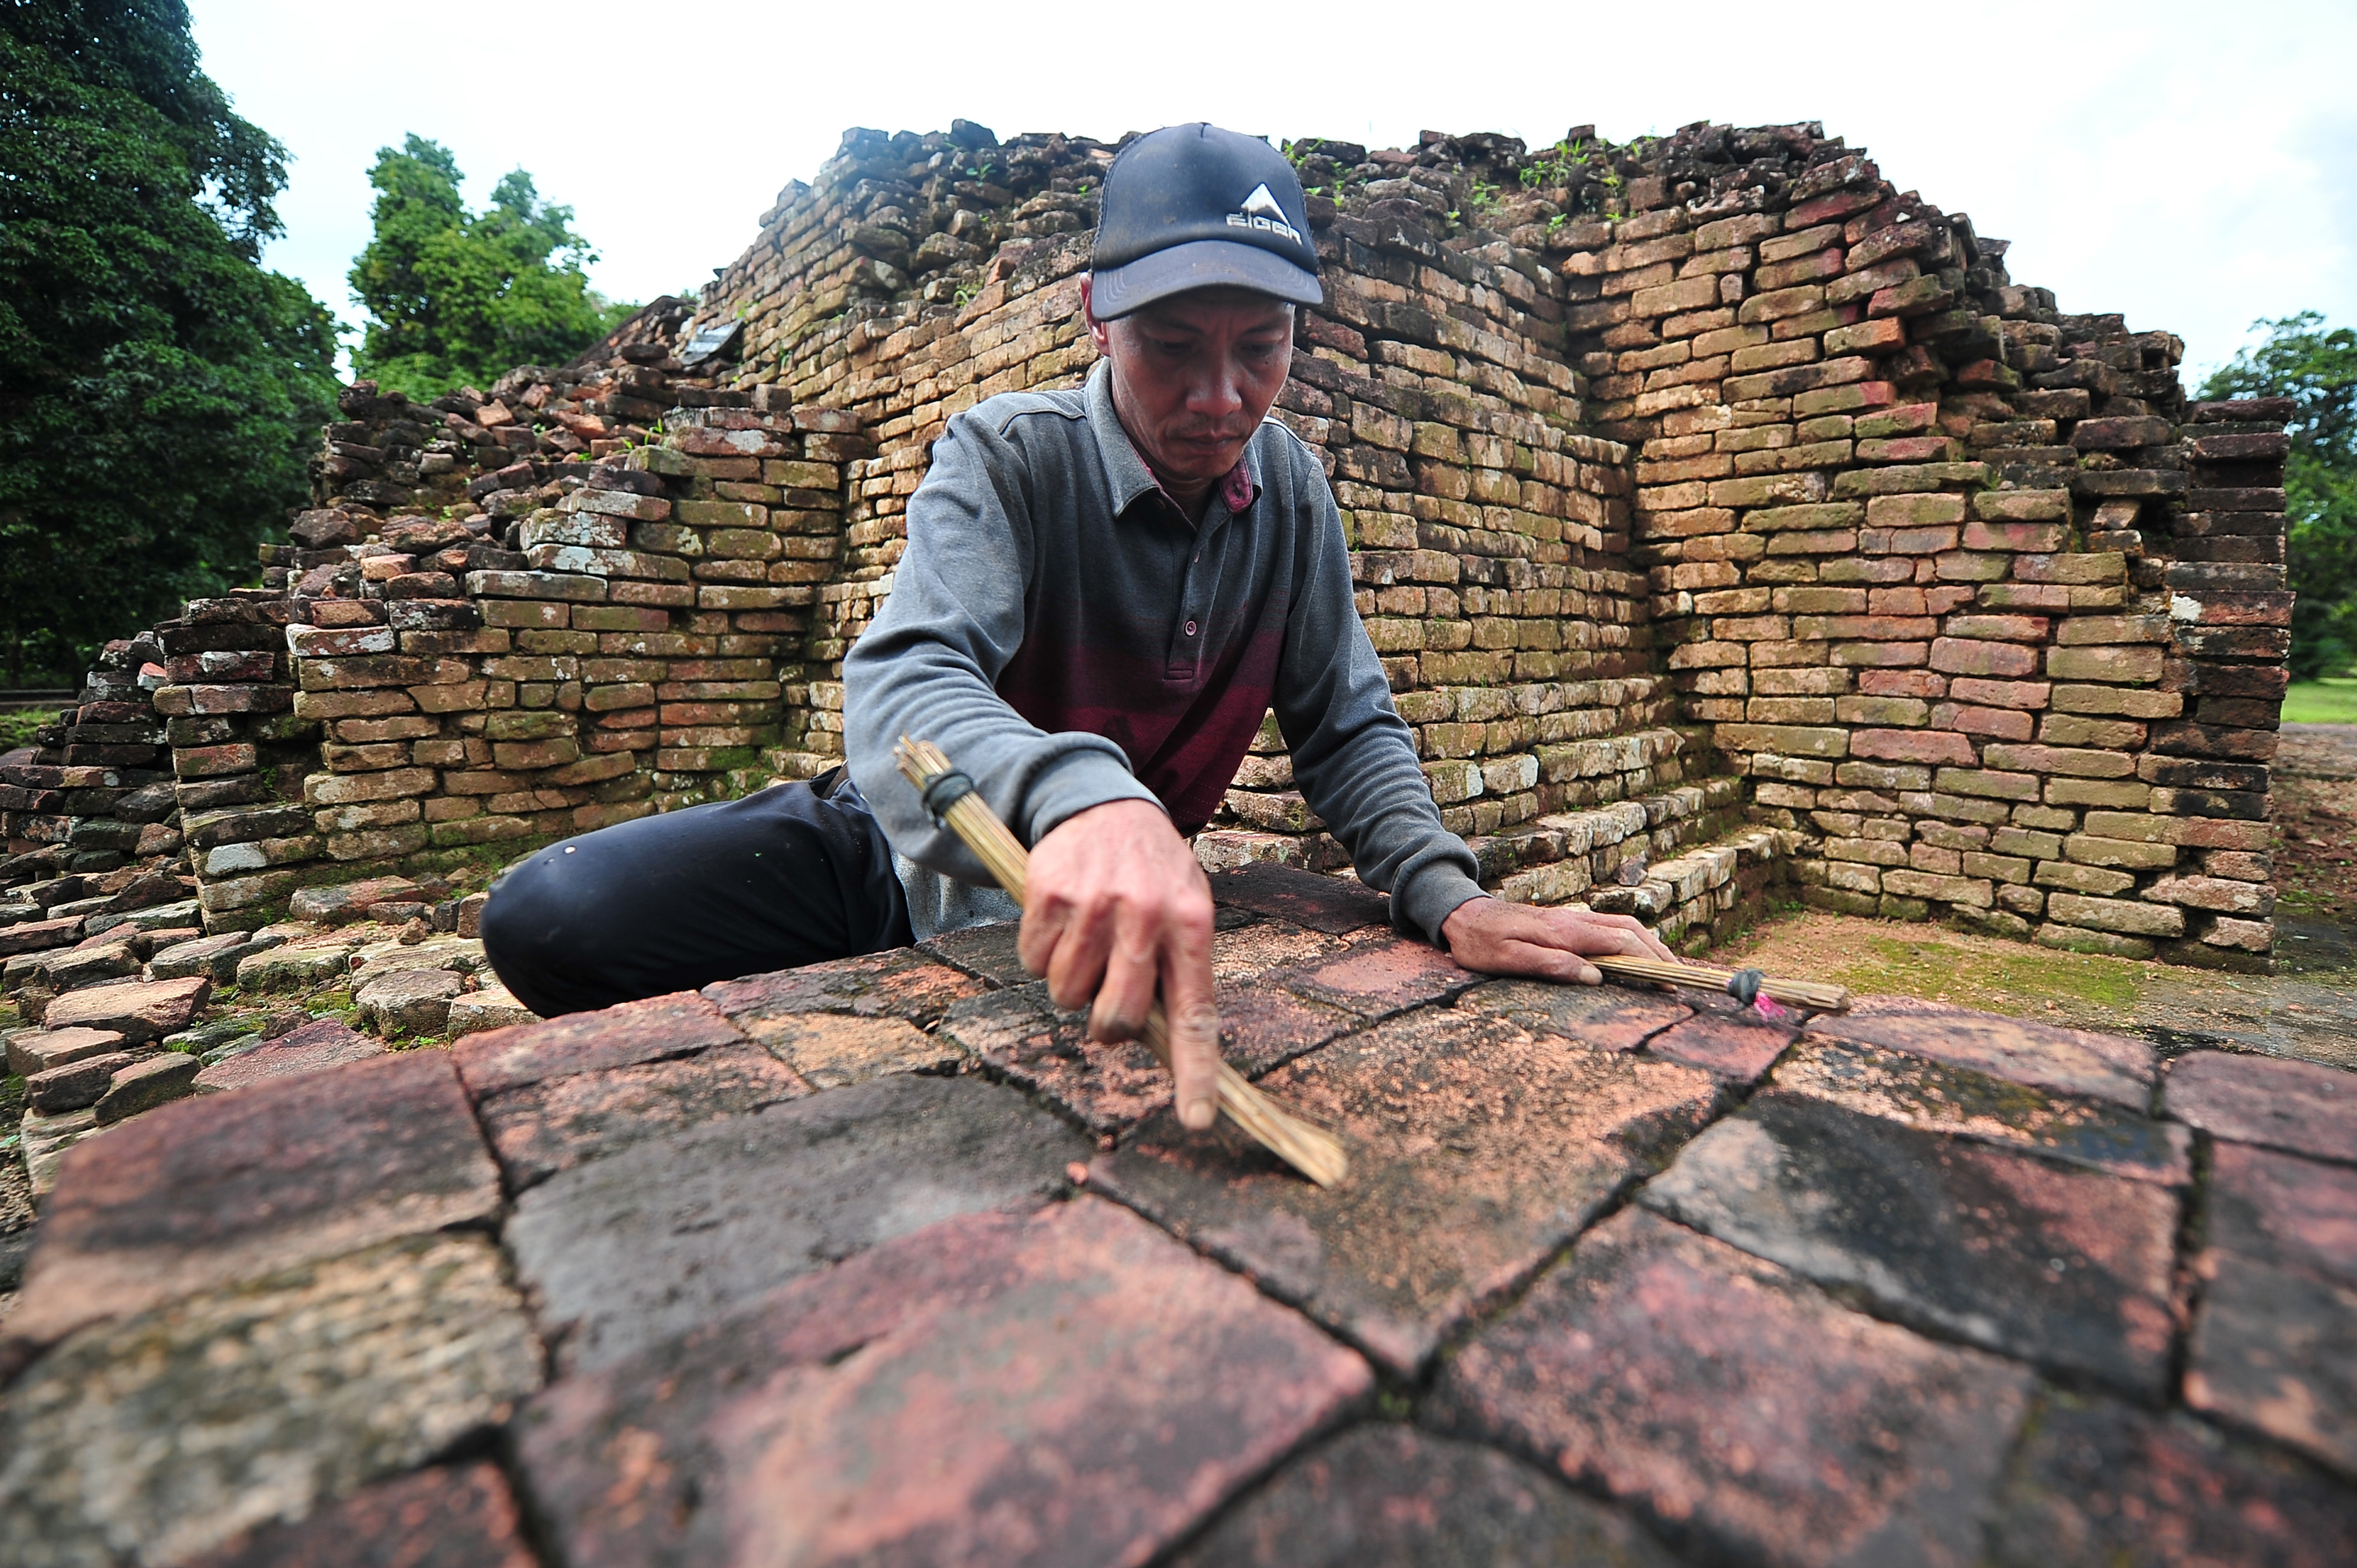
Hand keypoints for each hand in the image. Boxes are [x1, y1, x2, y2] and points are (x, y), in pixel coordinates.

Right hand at [1019, 799, 1221, 1130]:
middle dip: (1107, 1023)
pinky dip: (1041, 952)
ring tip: (1088, 941)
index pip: (1195, 1014)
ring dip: (1071, 981)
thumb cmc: (1153, 874)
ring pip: (1067, 993)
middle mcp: (1146, 914)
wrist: (1105, 804)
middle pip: (1118, 1016)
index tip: (1196, 1121)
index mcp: (1190, 925)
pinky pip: (1032, 961)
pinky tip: (1062, 920)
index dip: (1195, 1073)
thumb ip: (1176, 971)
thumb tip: (1163, 1046)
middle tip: (1105, 1002)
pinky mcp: (1049, 893)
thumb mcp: (1185, 910)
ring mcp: (1094, 904)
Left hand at [1439, 897, 1676, 984]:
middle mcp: (1573, 919)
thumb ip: (1550, 965)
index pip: (1620, 942)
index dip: (1648, 961)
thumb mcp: (1507, 960)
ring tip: (1663, 967)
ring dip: (1646, 944)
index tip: (1668, 981)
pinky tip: (1632, 955)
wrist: (1460, 915)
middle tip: (1678, 977)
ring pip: (1620, 925)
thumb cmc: (1480, 942)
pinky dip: (1629, 940)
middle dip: (1657, 952)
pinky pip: (1606, 928)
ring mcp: (1570, 918)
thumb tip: (1594, 976)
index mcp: (1564, 930)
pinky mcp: (1564, 922)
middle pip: (1629, 930)